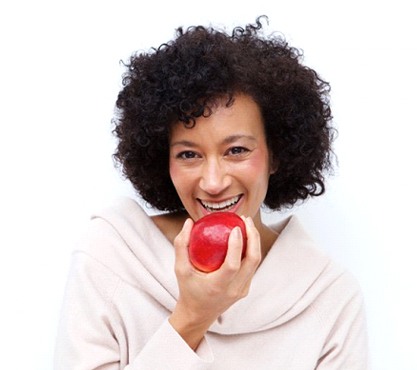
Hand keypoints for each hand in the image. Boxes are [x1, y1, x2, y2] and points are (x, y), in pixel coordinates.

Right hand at [169, 216, 260, 349]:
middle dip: (253, 237)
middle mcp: (234, 290)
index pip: (233, 265)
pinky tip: (246, 237)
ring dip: (255, 241)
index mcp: (218, 286)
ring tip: (248, 224)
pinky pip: (252, 266)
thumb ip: (181, 245)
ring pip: (256, 262)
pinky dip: (251, 250)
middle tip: (245, 220)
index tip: (236, 228)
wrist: (198, 314)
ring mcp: (242, 290)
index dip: (237, 246)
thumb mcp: (180, 269)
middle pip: (253, 261)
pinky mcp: (245, 288)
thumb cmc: (188, 289)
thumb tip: (189, 222)